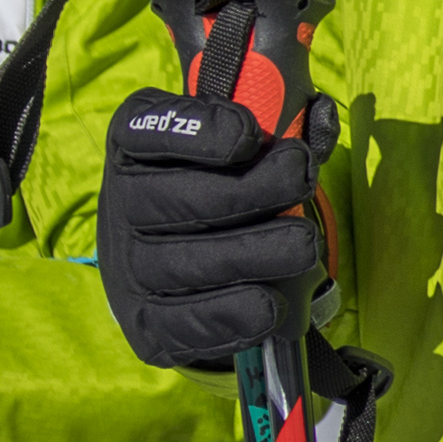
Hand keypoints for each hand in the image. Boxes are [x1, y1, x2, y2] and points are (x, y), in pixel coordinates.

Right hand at [99, 82, 342, 371]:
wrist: (173, 262)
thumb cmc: (217, 183)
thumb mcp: (238, 140)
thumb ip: (279, 120)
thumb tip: (322, 117)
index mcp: (135, 145)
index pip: (150, 129)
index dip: (198, 132)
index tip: (250, 135)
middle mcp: (120, 205)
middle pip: (174, 201)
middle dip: (247, 191)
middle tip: (301, 181)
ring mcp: (127, 269)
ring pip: (182, 265)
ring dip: (250, 255)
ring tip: (304, 245)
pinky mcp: (145, 324)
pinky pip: (184, 324)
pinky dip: (233, 316)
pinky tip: (271, 303)